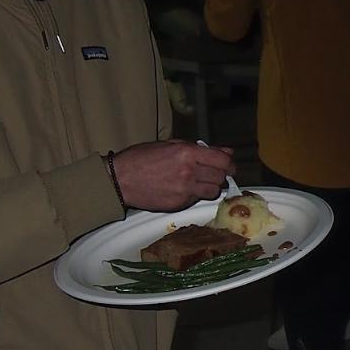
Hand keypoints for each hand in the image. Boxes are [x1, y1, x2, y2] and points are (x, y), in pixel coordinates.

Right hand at [110, 140, 234, 211]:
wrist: (120, 179)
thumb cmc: (142, 158)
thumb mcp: (171, 145)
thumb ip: (201, 149)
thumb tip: (226, 152)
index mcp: (187, 153)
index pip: (223, 161)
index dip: (229, 163)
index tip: (229, 166)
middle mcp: (189, 172)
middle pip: (221, 177)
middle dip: (221, 175)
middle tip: (214, 173)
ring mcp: (184, 190)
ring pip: (213, 191)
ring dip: (211, 187)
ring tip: (200, 182)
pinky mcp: (178, 204)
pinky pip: (196, 200)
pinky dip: (195, 195)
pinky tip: (184, 189)